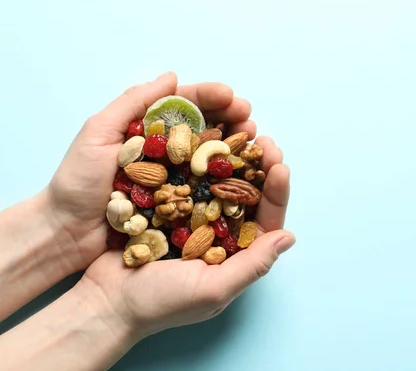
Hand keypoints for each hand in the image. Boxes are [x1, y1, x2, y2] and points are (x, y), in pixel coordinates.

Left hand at [47, 72, 255, 268]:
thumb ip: (133, 103)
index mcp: (148, 129)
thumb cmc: (77, 182)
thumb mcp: (99, 133)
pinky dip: (227, 179)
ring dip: (234, 146)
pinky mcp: (179, 205)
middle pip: (205, 128)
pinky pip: (207, 188)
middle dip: (231, 119)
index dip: (210, 97)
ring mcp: (174, 178)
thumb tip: (171, 76)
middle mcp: (166, 151)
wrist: (66, 232)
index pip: (184, 105)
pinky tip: (244, 173)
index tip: (231, 96)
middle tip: (249, 118)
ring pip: (211, 156)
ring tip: (254, 140)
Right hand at [79, 135, 293, 337]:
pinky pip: (189, 179)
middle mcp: (219, 234)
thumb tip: (289, 237)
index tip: (280, 166)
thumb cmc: (159, 304)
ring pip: (221, 182)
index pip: (266, 220)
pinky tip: (204, 140)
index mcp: (235, 255)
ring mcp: (193, 219)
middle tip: (264, 140)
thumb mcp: (212, 289)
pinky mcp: (168, 208)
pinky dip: (199, 160)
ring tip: (242, 132)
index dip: (276, 193)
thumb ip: (252, 265)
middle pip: (247, 196)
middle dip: (259, 167)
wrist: (105, 301)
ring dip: (234, 159)